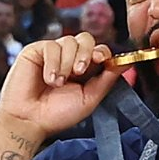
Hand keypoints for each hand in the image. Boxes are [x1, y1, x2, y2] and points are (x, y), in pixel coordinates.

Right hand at [0, 34, 121, 140]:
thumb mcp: (89, 98)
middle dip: (86, 53)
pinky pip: (51, 46)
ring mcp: (53, 54)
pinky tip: (48, 79)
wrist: (29, 120)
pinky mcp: (36, 51)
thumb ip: (107, 79)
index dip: (102, 53)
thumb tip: (128, 61)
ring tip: (58, 83)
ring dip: (67, 63)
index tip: (102, 61)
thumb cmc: (56, 114)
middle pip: (86, 38)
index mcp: (84, 69)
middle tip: (79, 72)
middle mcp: (69, 58)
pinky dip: (52, 64)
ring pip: (69, 41)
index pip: (99, 50)